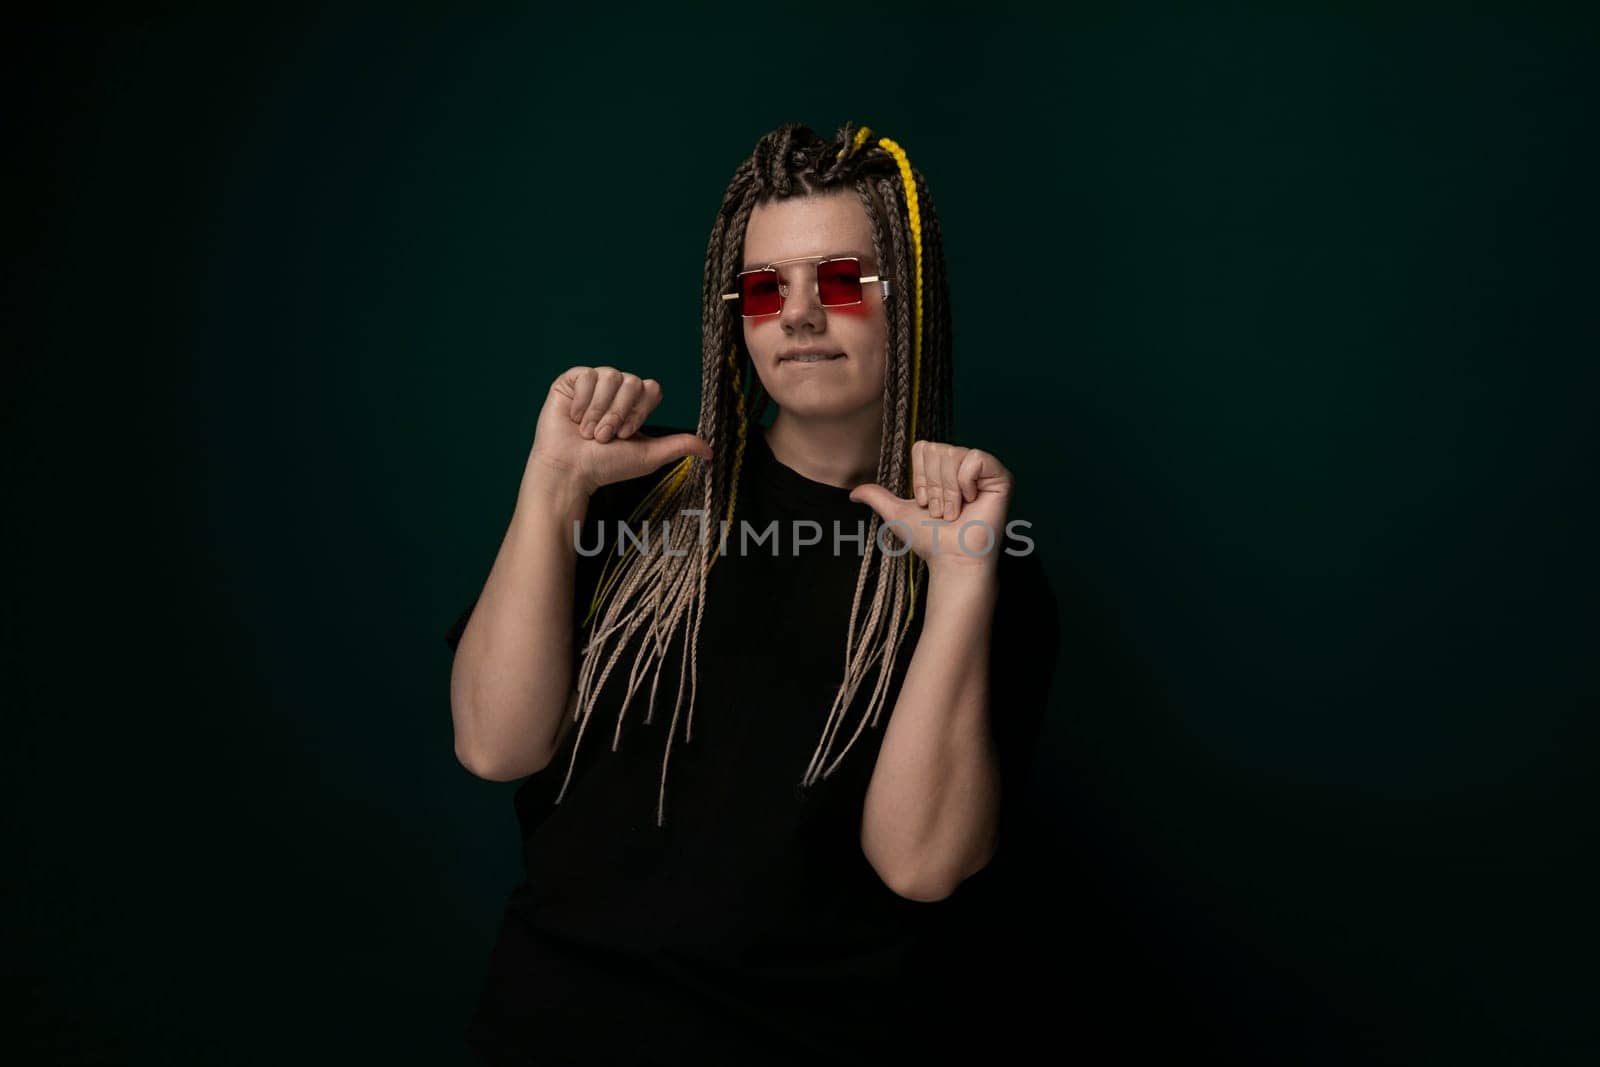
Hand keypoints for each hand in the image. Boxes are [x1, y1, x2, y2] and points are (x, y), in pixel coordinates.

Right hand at [527, 366, 712, 497]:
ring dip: (599, 411)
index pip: (651, 388)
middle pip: (632, 381)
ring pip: (610, 376)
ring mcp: (594, 384)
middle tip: (604, 436)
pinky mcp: (570, 381)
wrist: (570, 469)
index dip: (640, 410)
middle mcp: (617, 390)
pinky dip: (582, 401)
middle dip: (618, 413)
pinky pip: (586, 375)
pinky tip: (574, 417)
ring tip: (588, 432)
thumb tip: (710, 451)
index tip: (626, 434)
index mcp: (635, 404)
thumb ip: (679, 446)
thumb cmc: (606, 465)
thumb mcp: (648, 456)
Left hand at [848, 440, 1012, 577]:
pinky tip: (971, 500)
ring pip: (953, 455)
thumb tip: (853, 492)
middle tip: (944, 511)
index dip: (920, 477)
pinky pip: (975, 458)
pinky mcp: (1001, 476)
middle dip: (934, 487)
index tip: (927, 503)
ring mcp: (984, 469)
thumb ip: (877, 497)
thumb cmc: (930, 539)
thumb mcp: (897, 514)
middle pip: (937, 450)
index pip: (923, 448)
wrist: (952, 557)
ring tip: (956, 511)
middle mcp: (964, 463)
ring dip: (948, 492)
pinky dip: (966, 483)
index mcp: (944, 466)